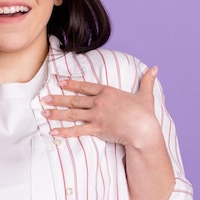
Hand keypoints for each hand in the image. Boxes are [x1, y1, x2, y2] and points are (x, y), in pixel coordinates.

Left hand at [41, 66, 161, 148]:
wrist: (144, 129)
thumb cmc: (145, 113)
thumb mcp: (145, 94)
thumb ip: (147, 81)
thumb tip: (156, 68)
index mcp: (108, 92)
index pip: (85, 86)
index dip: (71, 84)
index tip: (59, 83)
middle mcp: (99, 102)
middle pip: (74, 100)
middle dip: (57, 99)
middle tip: (44, 99)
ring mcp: (96, 116)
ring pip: (72, 114)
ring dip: (57, 114)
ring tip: (44, 113)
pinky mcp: (97, 129)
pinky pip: (77, 130)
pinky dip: (64, 131)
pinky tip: (53, 131)